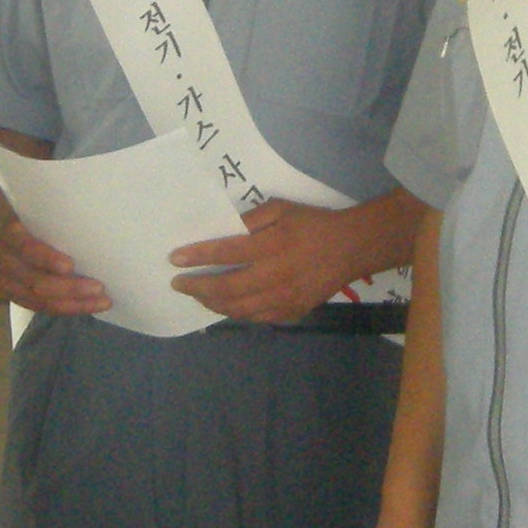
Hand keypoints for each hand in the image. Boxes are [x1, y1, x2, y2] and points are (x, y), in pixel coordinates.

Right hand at [0, 215, 110, 317]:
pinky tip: (89, 306)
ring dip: (75, 304)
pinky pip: (45, 309)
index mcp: (12, 237)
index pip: (28, 249)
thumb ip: (61, 225)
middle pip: (37, 282)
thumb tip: (99, 229)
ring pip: (42, 302)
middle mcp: (7, 262)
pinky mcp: (18, 299)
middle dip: (71, 288)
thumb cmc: (38, 225)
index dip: (47, 260)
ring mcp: (9, 284)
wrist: (14, 237)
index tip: (70, 266)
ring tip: (102, 301)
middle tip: (99, 287)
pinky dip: (69, 309)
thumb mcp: (43, 219)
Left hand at [171, 200, 379, 327]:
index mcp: (271, 245)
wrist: (351, 248)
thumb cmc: (313, 224)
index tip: (175, 259)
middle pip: (226, 288)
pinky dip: (237, 313)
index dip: (197, 256)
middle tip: (179, 285)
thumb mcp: (282, 209)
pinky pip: (257, 318)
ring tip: (199, 297)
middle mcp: (274, 275)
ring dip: (213, 304)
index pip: (225, 253)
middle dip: (197, 287)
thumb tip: (223, 230)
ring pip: (239, 309)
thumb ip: (251, 219)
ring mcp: (284, 298)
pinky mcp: (293, 311)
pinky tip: (227, 307)